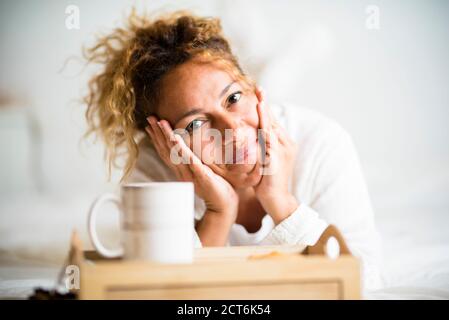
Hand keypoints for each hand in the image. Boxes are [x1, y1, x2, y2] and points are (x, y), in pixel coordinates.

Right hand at [145, 116, 238, 219]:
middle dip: (158, 133)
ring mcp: (190, 174)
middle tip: (150, 118)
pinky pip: (190, 160)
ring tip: (161, 123)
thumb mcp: (201, 173)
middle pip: (166, 150)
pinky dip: (182, 149)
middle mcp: (182, 172)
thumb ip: (193, 164)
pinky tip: (175, 139)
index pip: (166, 152)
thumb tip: (189, 153)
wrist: (223, 206)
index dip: (157, 139)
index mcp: (181, 171)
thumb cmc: (215, 189)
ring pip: (175, 153)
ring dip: (167, 137)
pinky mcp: (201, 175)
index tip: (149, 125)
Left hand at [253, 87, 298, 224]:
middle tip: (259, 88)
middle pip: (274, 120)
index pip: (273, 121)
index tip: (259, 93)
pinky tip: (262, 123)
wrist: (277, 200)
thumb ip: (261, 147)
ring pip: (273, 128)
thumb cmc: (268, 181)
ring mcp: (283, 152)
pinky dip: (266, 131)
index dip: (266, 107)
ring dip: (266, 114)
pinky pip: (270, 143)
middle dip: (266, 104)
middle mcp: (286, 144)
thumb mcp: (265, 160)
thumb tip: (252, 136)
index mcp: (284, 143)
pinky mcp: (277, 160)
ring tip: (260, 99)